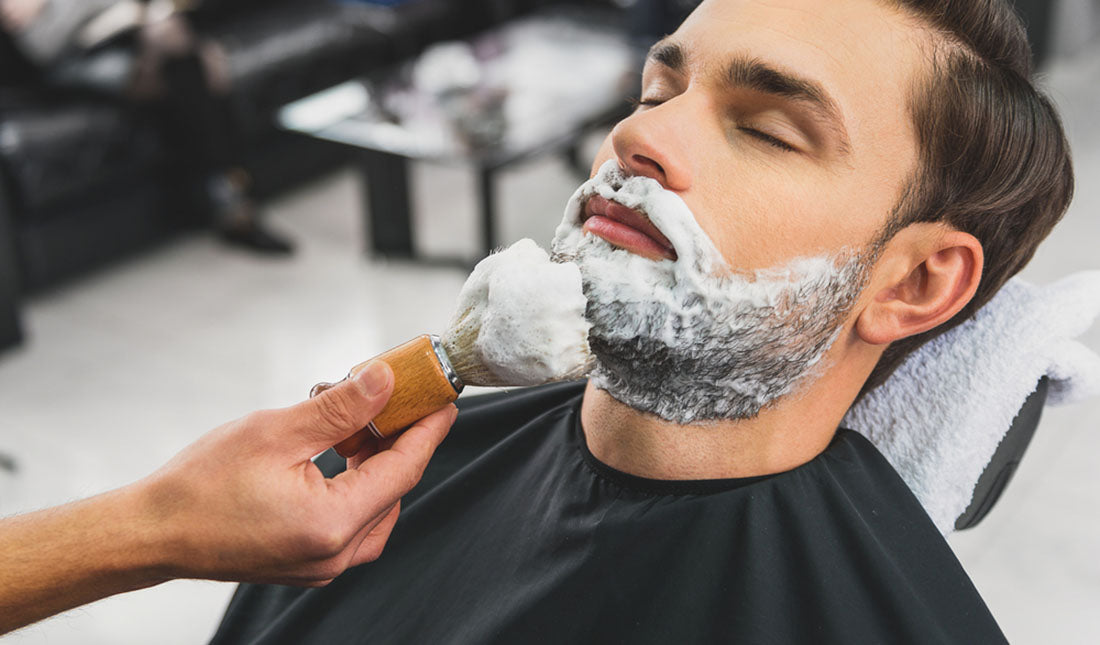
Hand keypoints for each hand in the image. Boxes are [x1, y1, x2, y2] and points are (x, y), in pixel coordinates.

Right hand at [136, 361, 456, 585]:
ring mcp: (322, 565)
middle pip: (395, 489)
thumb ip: (340, 407)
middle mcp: (335, 555)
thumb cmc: (201, 485)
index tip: (444, 399)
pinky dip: (356, 483)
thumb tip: (385, 380)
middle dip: (399, 440)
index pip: (403, 470)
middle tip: (397, 398)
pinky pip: (353, 520)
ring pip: (377, 506)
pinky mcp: (309, 561)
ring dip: (376, 462)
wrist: (152, 531)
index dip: (428, 429)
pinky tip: (340, 450)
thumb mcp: (276, 431)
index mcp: (332, 525)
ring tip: (359, 421)